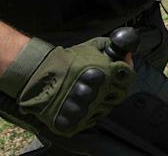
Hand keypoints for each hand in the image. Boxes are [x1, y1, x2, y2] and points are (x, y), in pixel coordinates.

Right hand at [0, 36, 134, 136]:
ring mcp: (88, 108)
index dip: (127, 71)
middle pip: (120, 94)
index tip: (121, 69)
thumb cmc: (66, 61)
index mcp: (105, 73)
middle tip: (106, 83)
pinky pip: (93, 119)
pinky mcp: (76, 120)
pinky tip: (83, 102)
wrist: (39, 77)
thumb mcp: (90, 47)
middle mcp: (99, 92)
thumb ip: (110, 47)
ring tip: (92, 92)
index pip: (128, 76)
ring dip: (103, 100)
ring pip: (107, 107)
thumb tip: (127, 51)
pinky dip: (91, 112)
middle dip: (116, 87)